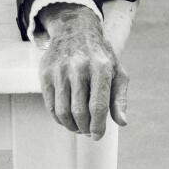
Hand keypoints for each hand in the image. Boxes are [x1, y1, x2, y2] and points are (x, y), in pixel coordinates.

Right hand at [37, 4, 127, 137]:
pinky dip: (59, 119)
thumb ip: (120, 98)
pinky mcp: (45, 74)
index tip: (98, 136)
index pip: (98, 106)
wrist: (75, 32)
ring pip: (63, 112)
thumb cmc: (100, 58)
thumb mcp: (117, 73)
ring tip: (79, 127)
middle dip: (85, 128)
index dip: (98, 126)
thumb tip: (122, 122)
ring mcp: (59, 70)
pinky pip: (50, 106)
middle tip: (89, 131)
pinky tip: (67, 119)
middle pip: (79, 112)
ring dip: (72, 126)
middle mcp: (79, 68)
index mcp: (100, 68)